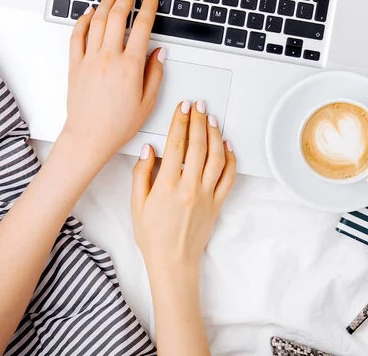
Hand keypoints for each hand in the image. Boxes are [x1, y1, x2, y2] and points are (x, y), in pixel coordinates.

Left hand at [65, 0, 164, 161]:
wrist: (89, 136)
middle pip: (117, 16)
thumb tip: (159, 53)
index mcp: (130, 67)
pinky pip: (77, 35)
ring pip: (96, 20)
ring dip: (105, 1)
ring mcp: (89, 59)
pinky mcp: (75, 64)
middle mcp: (108, 58)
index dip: (148, 8)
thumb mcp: (148, 102)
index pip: (142, 27)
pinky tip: (89, 12)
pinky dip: (83, 19)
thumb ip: (155, 74)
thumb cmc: (118, 124)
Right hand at [131, 101, 235, 271]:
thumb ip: (141, 175)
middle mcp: (190, 187)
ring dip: (215, 135)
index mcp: (167, 186)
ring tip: (212, 119)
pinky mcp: (218, 203)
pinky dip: (231, 159)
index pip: (176, 144)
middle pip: (198, 145)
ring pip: (216, 157)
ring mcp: (207, 195)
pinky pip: (229, 177)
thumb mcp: (137, 205)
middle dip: (199, 121)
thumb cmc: (153, 237)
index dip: (180, 122)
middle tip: (199, 105)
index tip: (183, 107)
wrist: (174, 263)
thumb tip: (149, 150)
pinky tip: (228, 146)